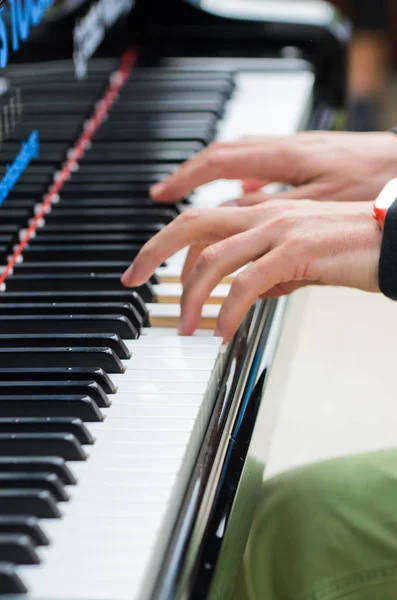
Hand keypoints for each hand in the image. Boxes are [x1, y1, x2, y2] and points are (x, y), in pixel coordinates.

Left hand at [122, 200, 381, 341]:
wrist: (391, 238)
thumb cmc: (349, 246)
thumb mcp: (299, 256)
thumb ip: (268, 269)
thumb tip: (244, 294)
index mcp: (261, 212)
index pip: (200, 224)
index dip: (168, 247)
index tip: (149, 269)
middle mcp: (263, 214)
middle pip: (191, 225)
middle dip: (153, 252)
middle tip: (132, 279)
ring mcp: (278, 230)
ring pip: (214, 259)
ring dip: (192, 298)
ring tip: (187, 328)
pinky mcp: (296, 251)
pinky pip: (247, 283)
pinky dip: (228, 310)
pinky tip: (223, 331)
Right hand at [149, 132, 396, 204]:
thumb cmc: (371, 182)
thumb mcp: (319, 208)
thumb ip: (272, 218)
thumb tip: (235, 231)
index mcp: (282, 159)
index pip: (218, 162)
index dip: (184, 179)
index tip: (160, 197)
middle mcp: (282, 150)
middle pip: (219, 157)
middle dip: (185, 177)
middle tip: (162, 198)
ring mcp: (292, 153)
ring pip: (238, 160)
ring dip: (210, 178)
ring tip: (191, 200)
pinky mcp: (303, 161)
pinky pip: (259, 168)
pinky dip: (240, 182)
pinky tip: (240, 197)